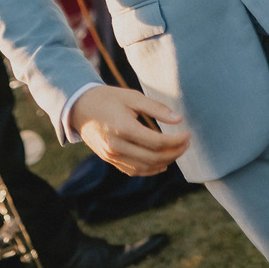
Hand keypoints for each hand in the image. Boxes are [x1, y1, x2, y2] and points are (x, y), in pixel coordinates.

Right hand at [68, 85, 189, 175]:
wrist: (80, 108)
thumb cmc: (109, 98)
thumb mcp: (132, 97)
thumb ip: (156, 108)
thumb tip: (178, 119)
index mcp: (123, 128)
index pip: (156, 142)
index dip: (176, 141)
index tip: (188, 134)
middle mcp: (116, 146)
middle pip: (153, 158)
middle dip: (174, 152)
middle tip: (187, 143)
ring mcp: (111, 156)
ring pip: (144, 167)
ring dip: (165, 162)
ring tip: (178, 151)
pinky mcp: (110, 160)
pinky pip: (133, 170)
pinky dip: (150, 169)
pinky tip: (162, 163)